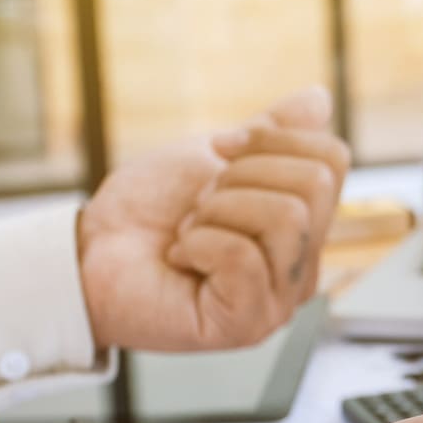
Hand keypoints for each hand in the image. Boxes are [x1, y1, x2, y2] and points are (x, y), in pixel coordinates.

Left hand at [77, 87, 350, 351]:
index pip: (332, 160)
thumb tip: (320, 98)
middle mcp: (301, 267)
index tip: (219, 149)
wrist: (89, 249)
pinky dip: (199, 243)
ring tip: (189, 231)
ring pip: (286, 219)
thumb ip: (272, 133)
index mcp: (303, 227)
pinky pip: (243, 257)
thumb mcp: (215, 157)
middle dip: (240, 178)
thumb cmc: (149, 210)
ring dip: (216, 211)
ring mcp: (278, 302)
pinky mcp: (245, 324)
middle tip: (200, 203)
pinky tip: (181, 258)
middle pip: (313, 187)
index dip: (272, 138)